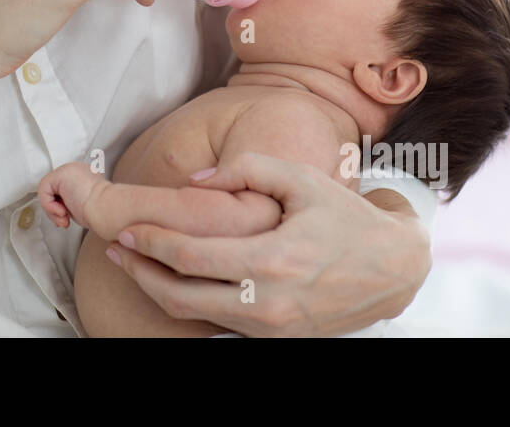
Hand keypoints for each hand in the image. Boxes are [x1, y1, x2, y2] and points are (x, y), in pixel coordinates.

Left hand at [37, 161, 106, 229]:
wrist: (107, 209)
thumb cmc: (100, 212)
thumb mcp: (83, 205)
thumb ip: (70, 201)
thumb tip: (59, 208)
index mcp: (84, 176)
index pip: (62, 189)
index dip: (59, 207)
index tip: (65, 220)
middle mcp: (76, 169)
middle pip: (53, 190)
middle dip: (55, 209)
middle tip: (64, 220)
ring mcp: (69, 169)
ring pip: (47, 191)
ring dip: (53, 210)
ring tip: (65, 217)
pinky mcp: (60, 174)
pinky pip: (44, 190)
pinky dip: (49, 206)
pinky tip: (62, 212)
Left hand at [102, 152, 432, 336]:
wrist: (392, 270)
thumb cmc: (344, 217)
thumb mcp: (301, 179)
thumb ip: (246, 169)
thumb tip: (195, 180)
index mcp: (272, 262)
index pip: (190, 258)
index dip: (152, 243)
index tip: (127, 228)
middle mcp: (267, 304)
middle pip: (180, 296)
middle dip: (140, 271)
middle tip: (116, 248)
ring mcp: (270, 328)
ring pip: (194, 315)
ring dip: (157, 289)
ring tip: (134, 263)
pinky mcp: (274, 339)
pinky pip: (217, 322)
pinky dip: (189, 302)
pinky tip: (173, 279)